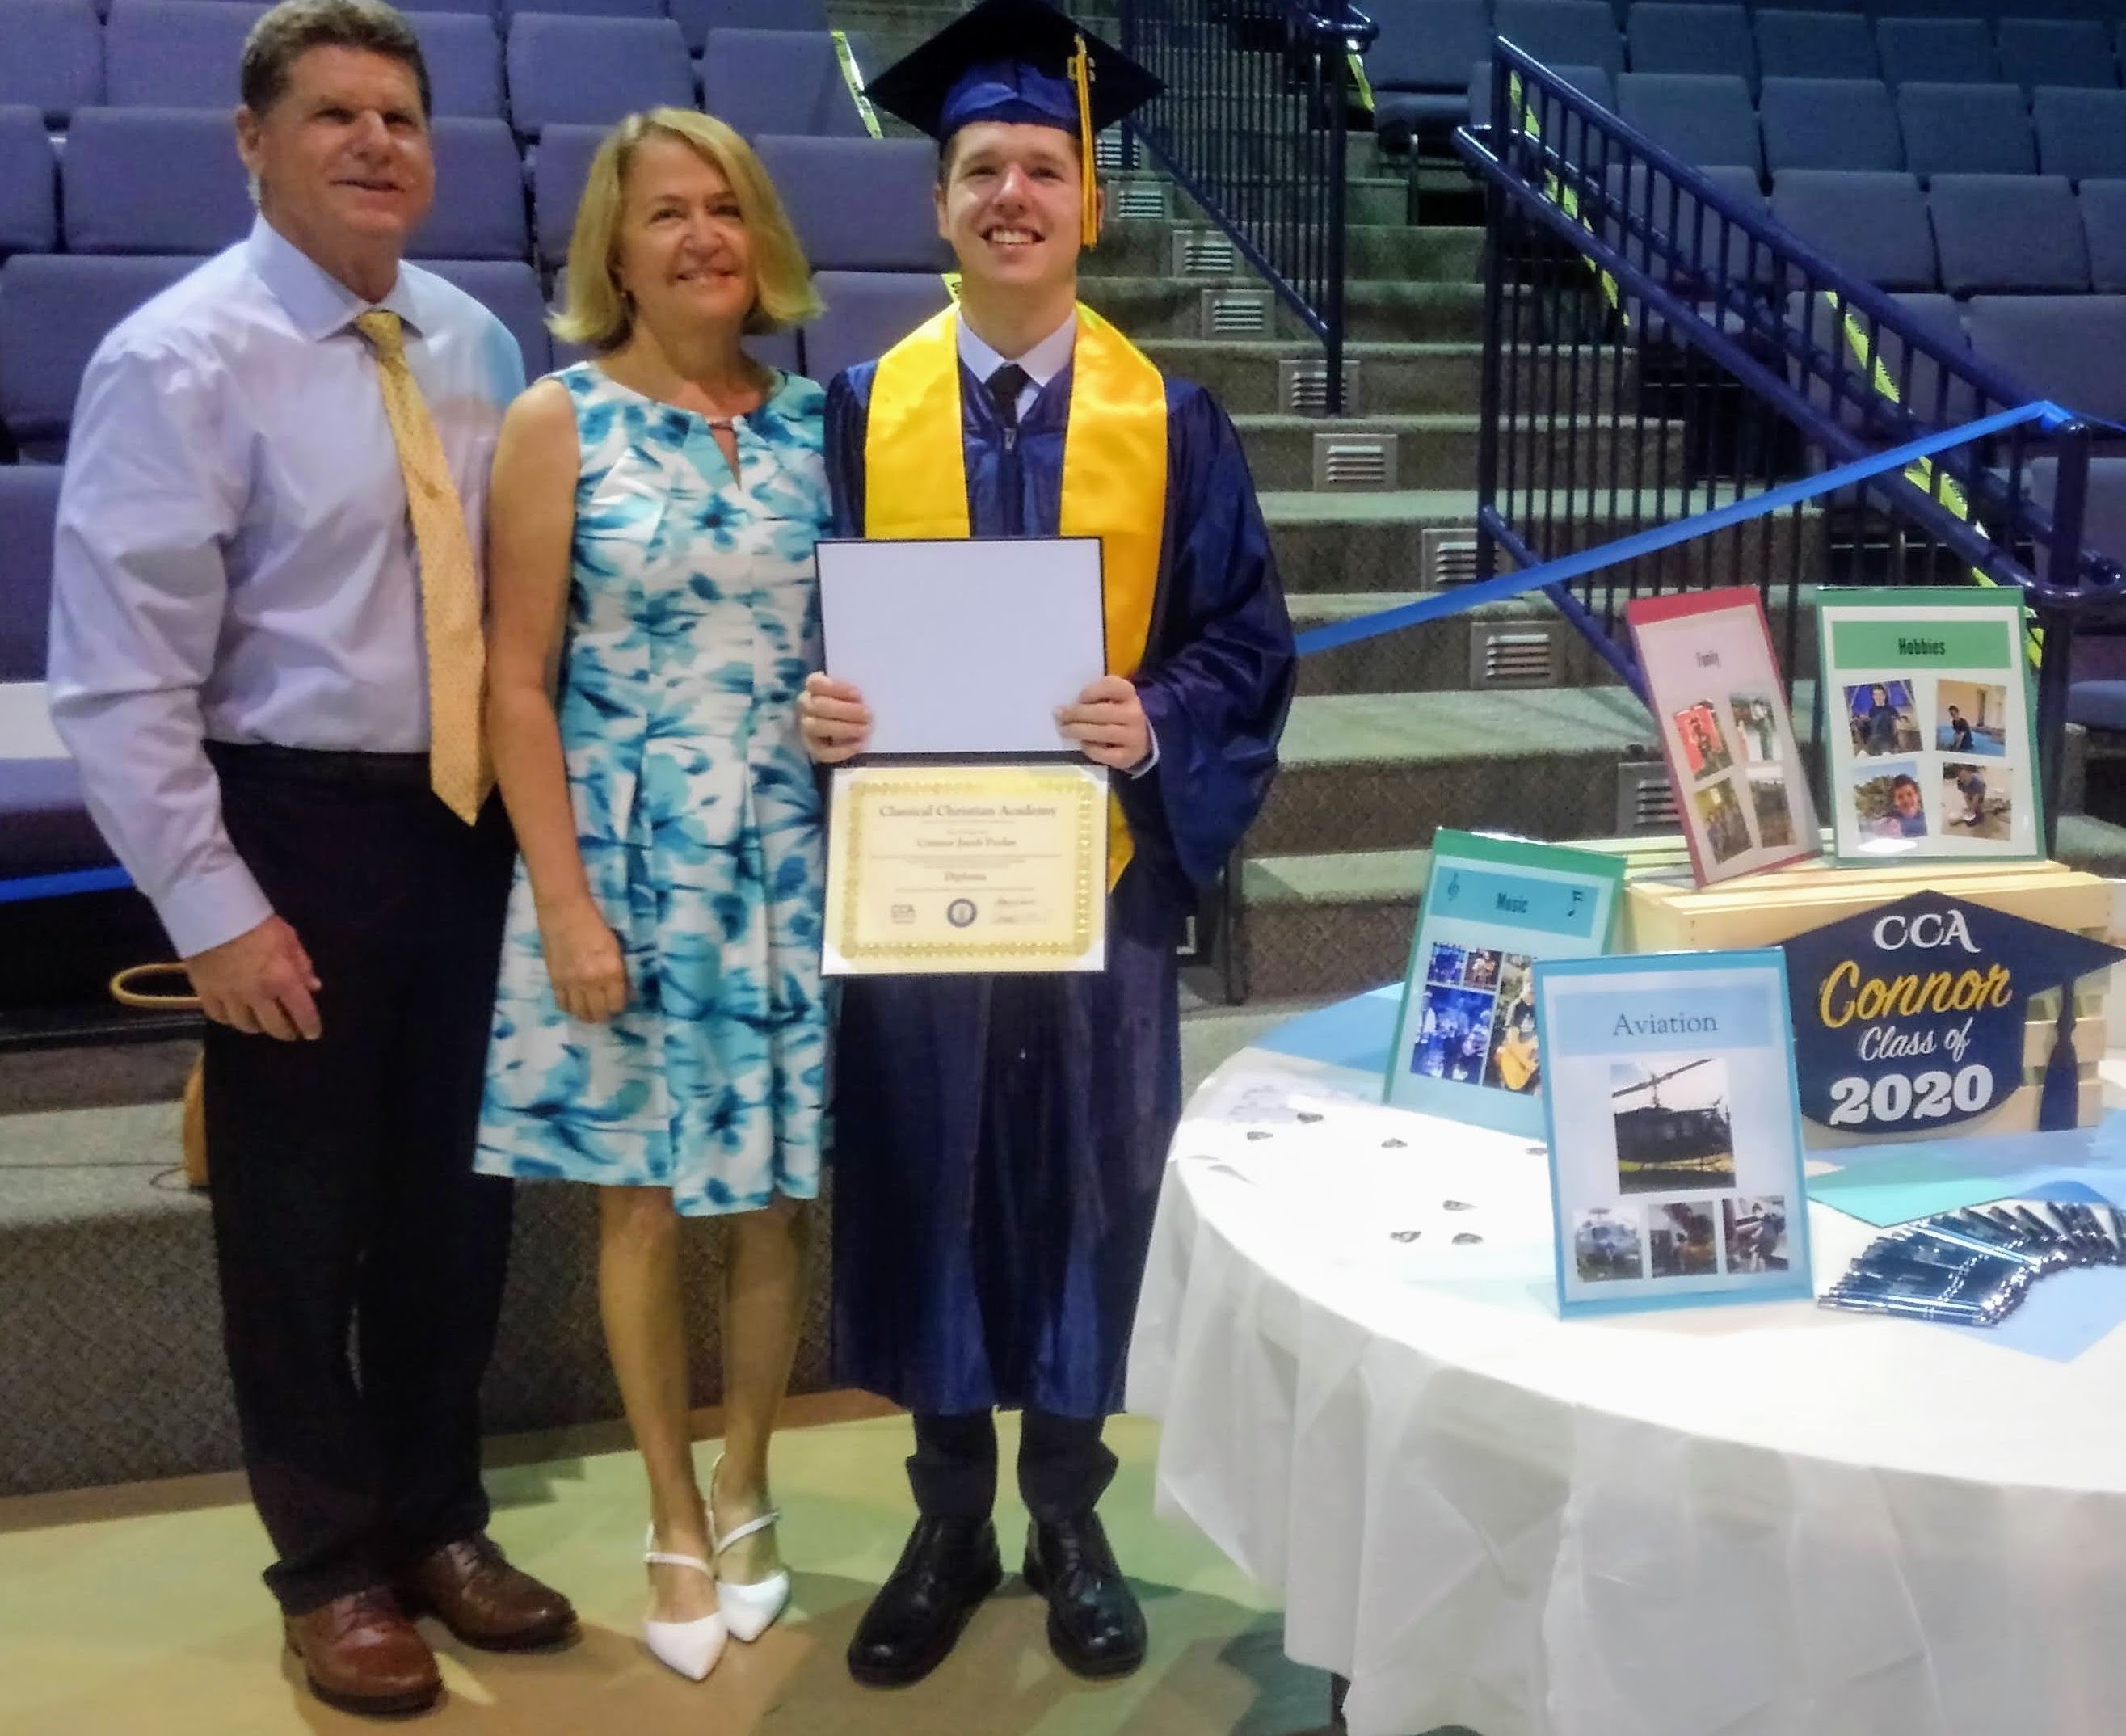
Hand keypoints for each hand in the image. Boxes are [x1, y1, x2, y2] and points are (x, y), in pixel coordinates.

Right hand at [185, 915, 322, 1041]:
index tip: (313, 1033)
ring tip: (263, 1021)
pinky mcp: (205, 993)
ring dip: (259, 1026)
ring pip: (246, 1025)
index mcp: (282, 979)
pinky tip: (236, 1014)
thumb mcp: (288, 938)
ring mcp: (229, 997)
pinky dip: (231, 1019)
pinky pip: (220, 1017)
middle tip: (290, 1030)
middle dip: (286, 1032)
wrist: (211, 913)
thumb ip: (302, 965)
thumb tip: (313, 987)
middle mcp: (257, 994)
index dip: (310, 1027)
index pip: (302, 1013)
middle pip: (274, 1027)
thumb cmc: (256, 922)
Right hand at [537, 896, 627, 1023]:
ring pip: (580, 1013)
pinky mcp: (554, 980)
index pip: (617, 1004)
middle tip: (605, 1008)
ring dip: (587, 1014)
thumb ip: (619, 971)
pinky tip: (575, 1002)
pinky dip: (570, 1006)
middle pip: (599, 1013)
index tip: (619, 1001)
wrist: (564, 910)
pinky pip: (562, 1004)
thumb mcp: (615, 947)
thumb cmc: (595, 922)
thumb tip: (624, 990)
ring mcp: (571, 983)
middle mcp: (591, 981)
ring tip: (590, 1008)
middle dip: (604, 1013)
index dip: (619, 1005)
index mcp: (611, 971)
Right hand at [799, 673, 870, 763]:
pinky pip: (822, 752)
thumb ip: (856, 691)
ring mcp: (806, 728)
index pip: (815, 683)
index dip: (835, 688)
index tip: (858, 694)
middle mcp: (805, 706)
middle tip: (868, 715)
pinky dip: (841, 750)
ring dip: (843, 729)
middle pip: (817, 706)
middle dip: (845, 711)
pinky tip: (859, 745)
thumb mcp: (852, 692)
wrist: (848, 724)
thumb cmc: (852, 702)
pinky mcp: (813, 748)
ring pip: (816, 727)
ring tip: (865, 729)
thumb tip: (872, 691)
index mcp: (814, 687)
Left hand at [1058, 675, 1150, 770]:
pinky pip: (1103, 753)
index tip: (1078, 698)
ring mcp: (1132, 737)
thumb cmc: (1117, 715)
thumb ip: (1093, 698)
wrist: (1140, 741)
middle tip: (1061, 716)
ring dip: (1078, 731)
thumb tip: (1064, 708)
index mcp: (1129, 694)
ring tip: (1065, 730)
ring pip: (1102, 732)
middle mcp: (1134, 714)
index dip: (1090, 692)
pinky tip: (1082, 744)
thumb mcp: (1112, 699)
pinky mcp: (1126, 757)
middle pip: (1102, 711)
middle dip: (1077, 714)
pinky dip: (1089, 748)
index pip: (1110, 686)